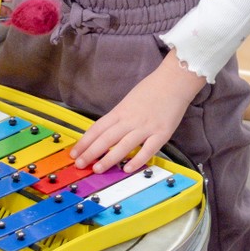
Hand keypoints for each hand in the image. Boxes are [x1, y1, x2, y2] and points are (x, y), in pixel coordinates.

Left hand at [72, 51, 205, 173]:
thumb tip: (105, 132)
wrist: (174, 81)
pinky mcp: (162, 133)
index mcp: (120, 111)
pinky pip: (148, 150)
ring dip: (109, 159)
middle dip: (90, 152)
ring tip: (97, 169)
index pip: (97, 128)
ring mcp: (146, 127)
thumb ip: (119, 117)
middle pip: (106, 138)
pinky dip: (137, 160)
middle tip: (80, 164)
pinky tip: (128, 168)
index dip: (84, 142)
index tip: (75, 152)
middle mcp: (130, 120)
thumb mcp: (129, 101)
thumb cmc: (152, 89)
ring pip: (123, 145)